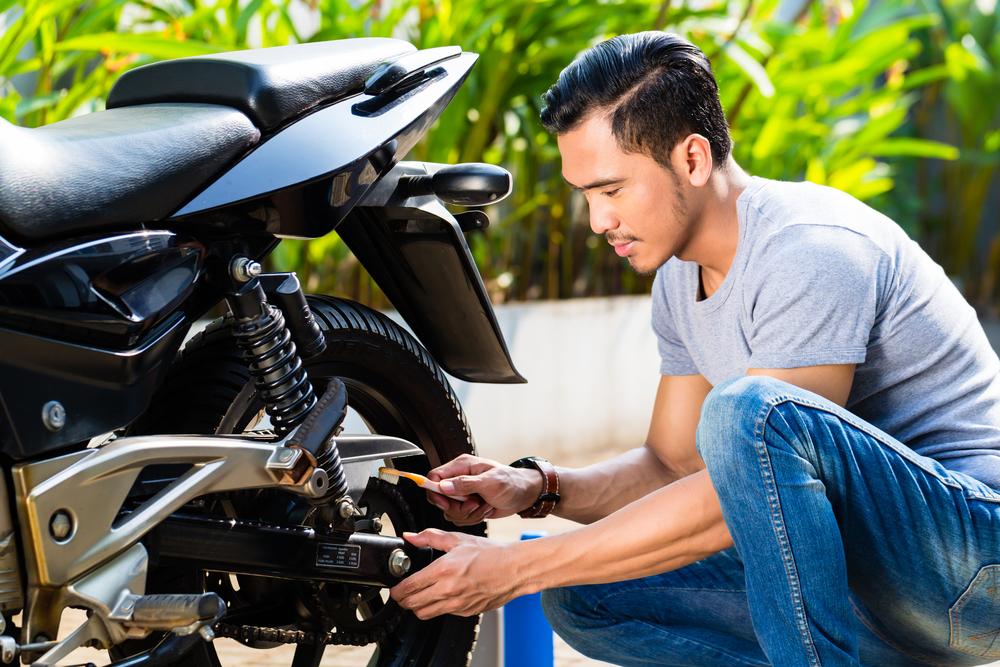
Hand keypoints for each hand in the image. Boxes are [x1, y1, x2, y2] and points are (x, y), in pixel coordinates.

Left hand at [390, 529, 523, 617]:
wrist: (515, 568)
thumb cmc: (491, 553)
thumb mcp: (458, 539)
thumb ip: (430, 537)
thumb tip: (411, 537)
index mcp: (444, 570)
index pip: (409, 587)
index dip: (396, 590)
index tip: (394, 588)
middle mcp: (449, 590)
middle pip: (412, 605)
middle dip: (402, 600)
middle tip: (402, 594)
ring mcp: (458, 604)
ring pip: (424, 614)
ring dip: (417, 607)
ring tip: (418, 597)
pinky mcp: (466, 612)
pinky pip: (443, 613)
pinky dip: (437, 607)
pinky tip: (441, 596)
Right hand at [426, 454, 543, 525]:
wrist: (524, 495)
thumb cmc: (511, 482)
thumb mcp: (490, 482)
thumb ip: (466, 484)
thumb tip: (443, 486)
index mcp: (462, 466)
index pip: (434, 477)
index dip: (435, 492)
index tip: (447, 503)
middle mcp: (459, 479)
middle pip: (440, 498)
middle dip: (457, 507)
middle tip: (474, 504)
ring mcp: (463, 494)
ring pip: (450, 512)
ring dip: (468, 514)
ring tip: (484, 505)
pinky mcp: (468, 506)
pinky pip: (460, 519)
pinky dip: (473, 518)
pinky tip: (485, 509)